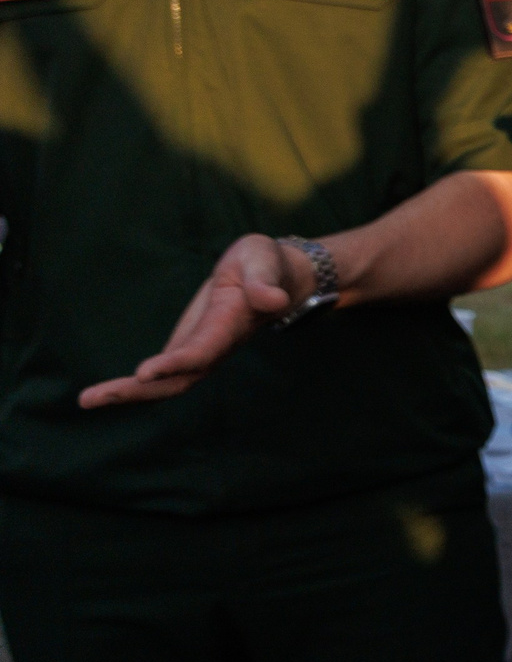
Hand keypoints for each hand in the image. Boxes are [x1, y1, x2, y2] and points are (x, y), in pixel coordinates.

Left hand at [79, 235, 312, 407]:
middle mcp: (215, 347)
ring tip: (88, 399)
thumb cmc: (265, 265)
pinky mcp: (190, 348)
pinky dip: (136, 386)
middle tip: (90, 397)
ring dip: (129, 393)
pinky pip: (163, 375)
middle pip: (177, 380)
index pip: (201, 351)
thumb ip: (264, 281)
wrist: (274, 280)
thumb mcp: (264, 262)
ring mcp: (202, 351)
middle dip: (137, 391)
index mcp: (229, 325)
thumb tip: (272, 299)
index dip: (175, 363)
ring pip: (167, 383)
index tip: (143, 373)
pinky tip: (107, 391)